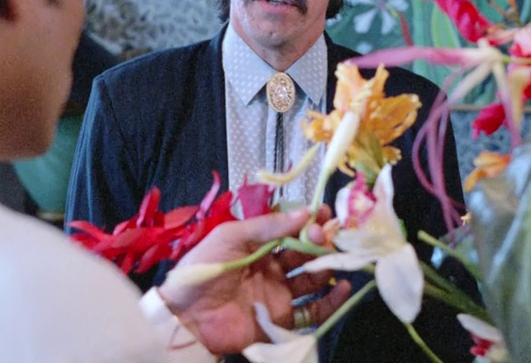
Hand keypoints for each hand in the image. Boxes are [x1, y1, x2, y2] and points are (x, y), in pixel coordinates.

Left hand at [157, 207, 349, 354]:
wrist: (187, 316)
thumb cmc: (203, 268)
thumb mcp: (231, 236)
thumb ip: (268, 225)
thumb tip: (306, 212)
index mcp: (257, 243)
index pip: (290, 228)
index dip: (308, 219)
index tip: (325, 211)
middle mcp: (272, 266)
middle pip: (305, 250)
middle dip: (318, 240)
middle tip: (324, 234)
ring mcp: (279, 292)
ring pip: (313, 277)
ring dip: (326, 265)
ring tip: (334, 256)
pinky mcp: (283, 318)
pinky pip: (314, 310)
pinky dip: (332, 300)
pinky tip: (343, 286)